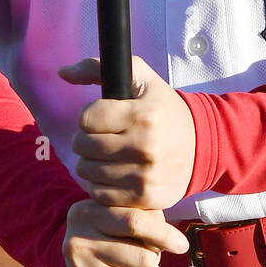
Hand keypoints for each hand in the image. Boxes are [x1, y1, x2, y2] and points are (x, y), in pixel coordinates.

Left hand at [58, 55, 196, 210]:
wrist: (202, 145)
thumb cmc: (163, 109)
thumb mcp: (140, 79)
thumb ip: (98, 67)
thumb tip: (63, 72)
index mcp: (143, 114)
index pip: (86, 118)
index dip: (90, 116)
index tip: (104, 118)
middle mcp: (145, 146)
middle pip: (83, 145)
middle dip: (86, 139)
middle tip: (102, 137)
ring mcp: (145, 176)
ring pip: (86, 171)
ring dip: (90, 162)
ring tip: (106, 155)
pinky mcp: (145, 199)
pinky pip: (99, 194)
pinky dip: (99, 184)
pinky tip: (113, 173)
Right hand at [62, 199, 189, 266]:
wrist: (75, 263)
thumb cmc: (108, 233)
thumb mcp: (118, 212)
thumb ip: (145, 214)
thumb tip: (173, 239)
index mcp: (87, 214)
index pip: (134, 222)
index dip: (164, 234)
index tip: (182, 245)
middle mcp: (78, 244)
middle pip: (144, 257)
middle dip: (156, 259)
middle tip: (149, 257)